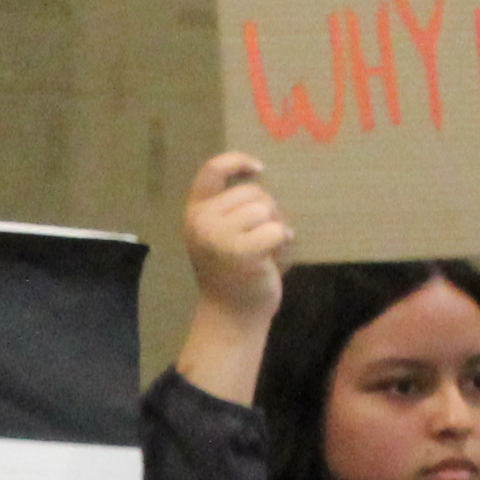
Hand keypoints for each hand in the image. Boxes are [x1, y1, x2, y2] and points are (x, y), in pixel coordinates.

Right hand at [174, 150, 290, 403]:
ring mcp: (218, 236)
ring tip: (269, 252)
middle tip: (265, 240)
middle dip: (268, 212)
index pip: (212, 171)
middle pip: (253, 192)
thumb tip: (260, 178)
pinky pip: (277, 230)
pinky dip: (283, 244)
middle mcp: (201, 221)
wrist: (232, 317)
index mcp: (195, 213)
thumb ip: (231, 209)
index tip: (259, 169)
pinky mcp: (240, 251)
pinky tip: (275, 260)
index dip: (237, 161)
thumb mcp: (222, 236)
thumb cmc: (234, 275)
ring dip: (277, 229)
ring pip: (266, 210)